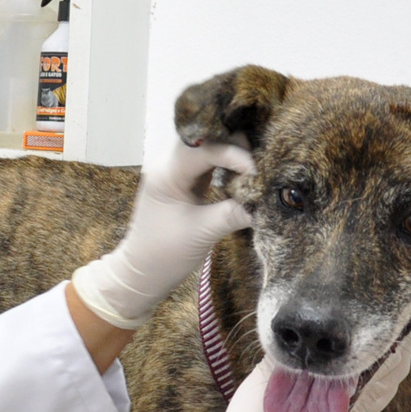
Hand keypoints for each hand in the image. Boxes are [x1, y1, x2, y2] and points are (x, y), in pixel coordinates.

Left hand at [70, 134, 254, 329]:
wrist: (142, 273)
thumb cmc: (166, 254)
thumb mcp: (204, 232)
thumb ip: (236, 211)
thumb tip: (268, 197)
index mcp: (166, 172)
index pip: (204, 148)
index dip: (234, 154)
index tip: (258, 170)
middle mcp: (168, 164)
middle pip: (205, 138)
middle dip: (234, 144)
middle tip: (262, 156)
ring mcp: (175, 171)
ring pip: (207, 148)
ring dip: (232, 152)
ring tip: (257, 163)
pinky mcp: (184, 181)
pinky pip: (208, 163)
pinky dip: (227, 164)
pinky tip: (245, 172)